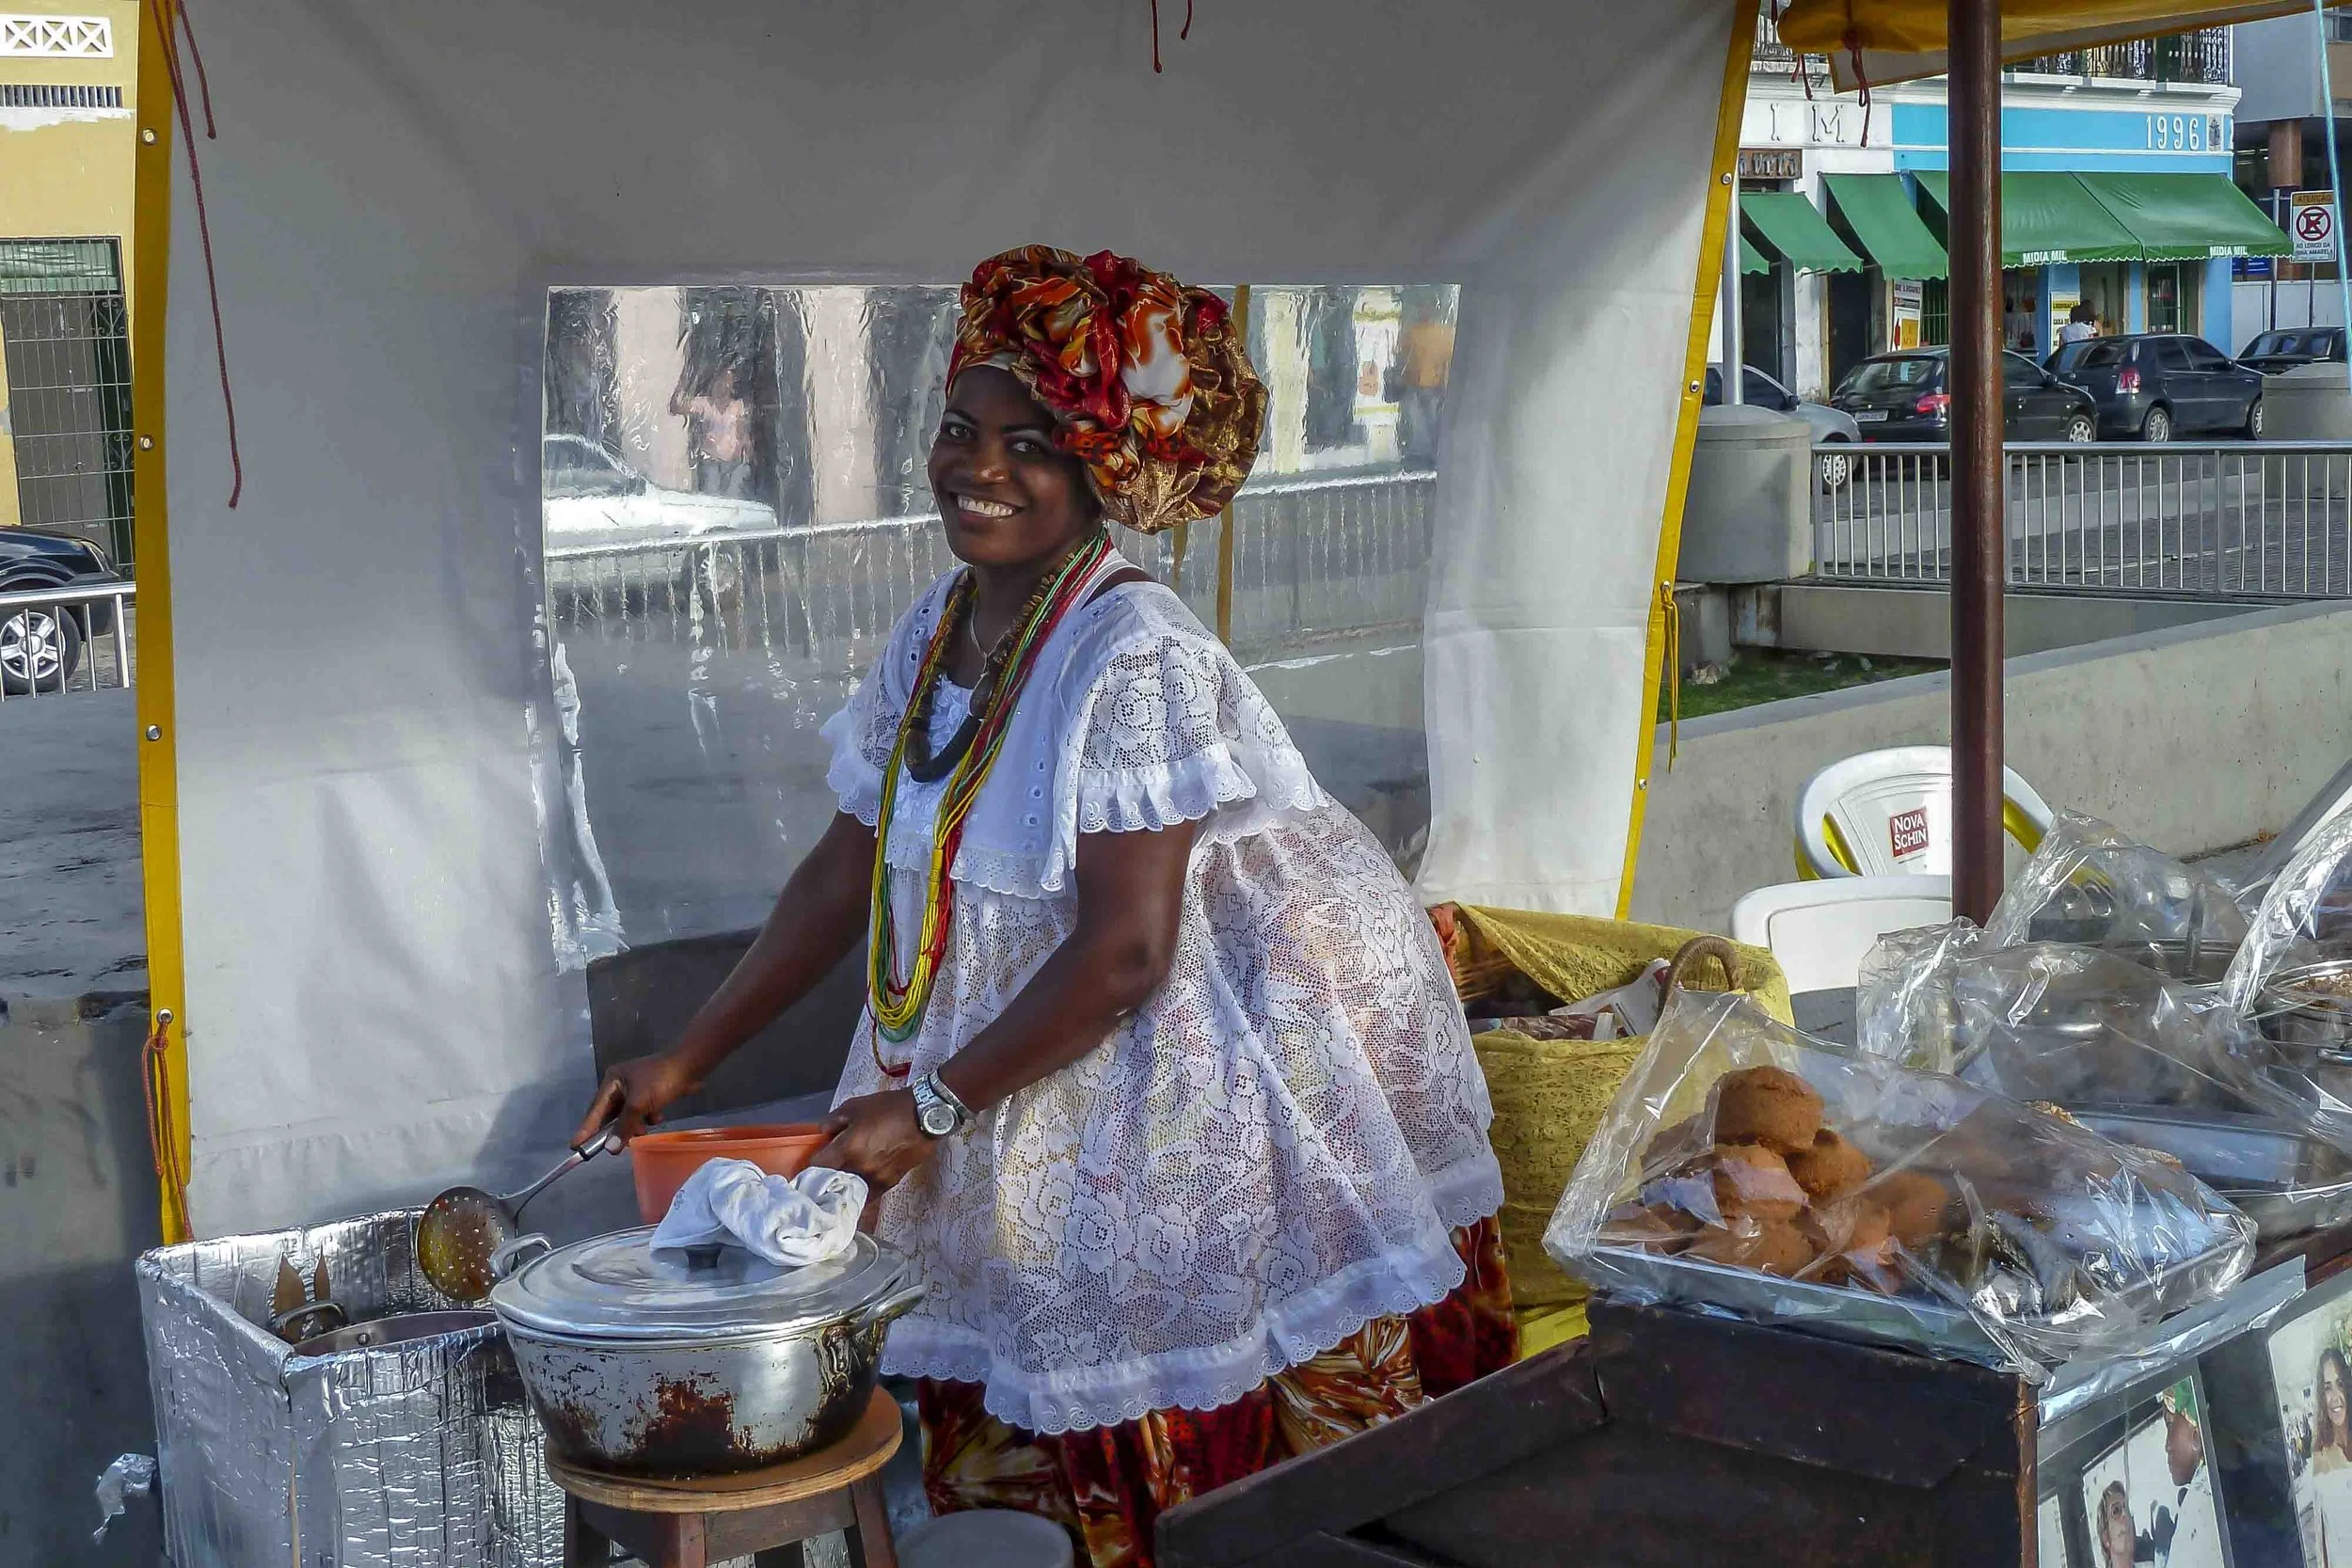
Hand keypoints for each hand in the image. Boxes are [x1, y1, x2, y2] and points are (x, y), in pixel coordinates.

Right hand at [576, 1052, 699, 1146]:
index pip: (595, 1111)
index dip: (586, 1130)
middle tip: (615, 1146)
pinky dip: (647, 1117)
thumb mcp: (639, 1104)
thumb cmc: (661, 1080)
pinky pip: (641, 1112)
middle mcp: (620, 1084)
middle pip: (611, 1114)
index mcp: (612, 1082)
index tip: (575, 1147)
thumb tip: (610, 1149)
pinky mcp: (649, 1093)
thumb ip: (624, 1126)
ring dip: (634, 1124)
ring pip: (628, 1115)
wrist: (691, 1065)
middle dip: (616, 1129)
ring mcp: (635, 1088)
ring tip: (642, 1129)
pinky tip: (657, 1116)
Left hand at [814, 1091, 935, 1199]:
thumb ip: (833, 1120)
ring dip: (843, 1187)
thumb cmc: (888, 1108)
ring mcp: (875, 1180)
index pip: (817, 1167)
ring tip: (840, 1180)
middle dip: (824, 1179)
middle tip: (822, 1173)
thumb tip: (822, 1133)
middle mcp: (859, 1170)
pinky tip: (859, 1183)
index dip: (808, 1166)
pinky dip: (860, 1189)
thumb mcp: (855, 1106)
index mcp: (847, 1150)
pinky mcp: (890, 1183)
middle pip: (831, 1184)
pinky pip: (868, 1193)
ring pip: (850, 1191)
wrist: (925, 1117)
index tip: (808, 1164)